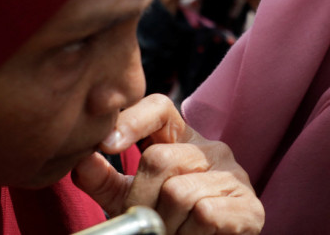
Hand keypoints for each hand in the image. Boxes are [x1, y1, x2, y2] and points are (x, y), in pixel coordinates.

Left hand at [73, 94, 263, 233]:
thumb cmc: (171, 223)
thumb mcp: (134, 199)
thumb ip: (106, 180)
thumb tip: (80, 159)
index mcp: (183, 141)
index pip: (161, 108)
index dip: (133, 119)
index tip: (105, 144)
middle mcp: (212, 149)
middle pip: (159, 159)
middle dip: (140, 201)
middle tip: (145, 224)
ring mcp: (234, 175)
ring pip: (179, 192)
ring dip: (166, 225)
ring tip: (171, 233)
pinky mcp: (249, 206)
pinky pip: (205, 214)